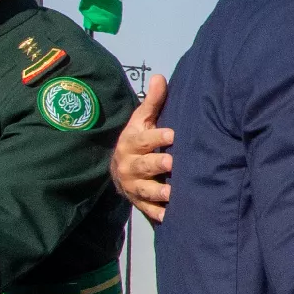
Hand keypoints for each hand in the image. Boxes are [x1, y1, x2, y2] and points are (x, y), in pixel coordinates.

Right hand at [114, 74, 173, 224]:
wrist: (120, 168)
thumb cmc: (138, 140)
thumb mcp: (142, 120)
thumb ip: (153, 102)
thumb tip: (160, 76)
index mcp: (130, 143)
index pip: (143, 140)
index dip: (157, 137)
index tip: (174, 135)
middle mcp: (129, 166)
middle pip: (143, 166)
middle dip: (157, 165)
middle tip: (173, 164)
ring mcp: (133, 185)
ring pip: (144, 190)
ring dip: (158, 192)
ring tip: (173, 193)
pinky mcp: (139, 202)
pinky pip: (148, 210)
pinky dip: (158, 213)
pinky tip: (171, 216)